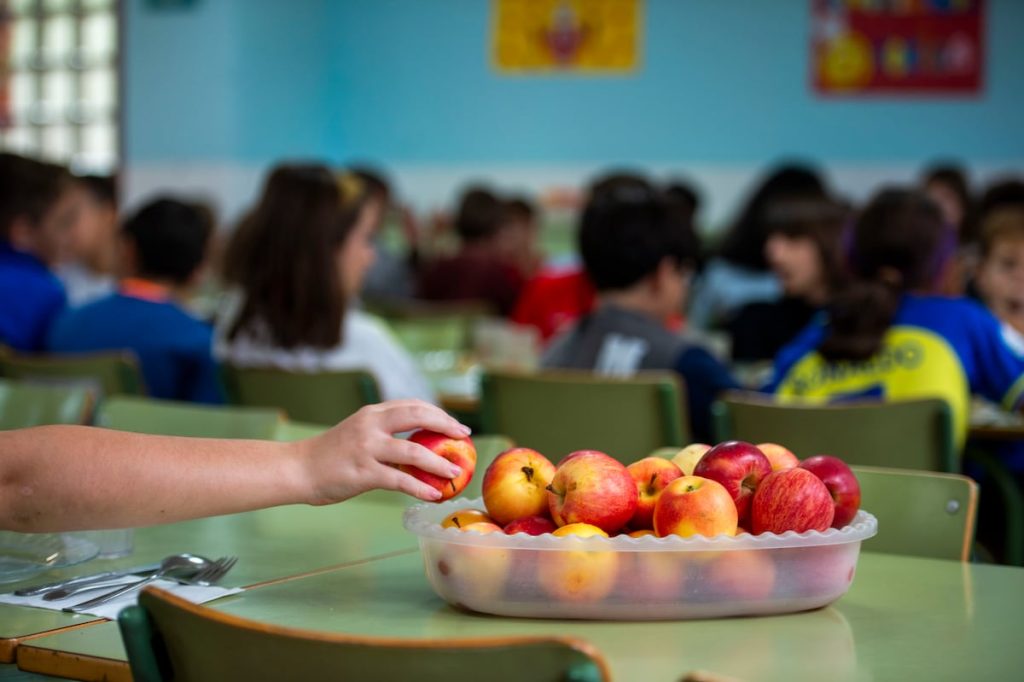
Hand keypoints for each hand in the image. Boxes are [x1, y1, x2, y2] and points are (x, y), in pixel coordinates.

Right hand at [298, 401, 470, 504]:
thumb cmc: (330, 455)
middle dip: (446, 426)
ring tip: (456, 472)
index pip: (413, 405)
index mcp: (372, 413)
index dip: (438, 413)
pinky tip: (433, 495)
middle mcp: (371, 425)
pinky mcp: (363, 472)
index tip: (456, 425)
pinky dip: (420, 488)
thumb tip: (418, 444)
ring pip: (414, 452)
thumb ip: (383, 433)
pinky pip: (399, 480)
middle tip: (464, 438)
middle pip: (418, 417)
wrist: (298, 469)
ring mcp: (367, 448)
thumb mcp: (358, 433)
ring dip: (439, 463)